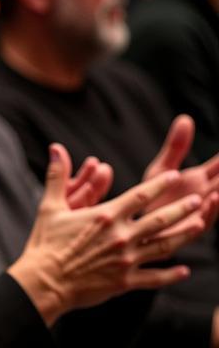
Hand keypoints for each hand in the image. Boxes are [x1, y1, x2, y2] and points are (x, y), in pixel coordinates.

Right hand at [10, 143, 201, 325]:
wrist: (44, 281)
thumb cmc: (45, 244)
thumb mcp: (49, 207)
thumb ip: (58, 177)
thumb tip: (55, 149)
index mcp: (106, 216)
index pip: (140, 195)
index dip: (160, 184)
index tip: (174, 175)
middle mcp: (121, 236)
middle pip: (160, 219)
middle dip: (182, 208)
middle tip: (198, 200)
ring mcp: (126, 260)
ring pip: (164, 246)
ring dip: (184, 235)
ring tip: (200, 225)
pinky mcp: (125, 282)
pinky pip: (155, 278)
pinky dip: (171, 275)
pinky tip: (184, 270)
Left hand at [143, 115, 218, 231]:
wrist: (137, 224)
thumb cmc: (152, 195)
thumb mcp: (162, 168)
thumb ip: (176, 147)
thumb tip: (185, 118)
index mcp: (200, 179)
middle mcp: (204, 195)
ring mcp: (199, 212)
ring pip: (218, 202)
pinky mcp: (188, 228)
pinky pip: (203, 221)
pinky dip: (210, 212)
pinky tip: (212, 199)